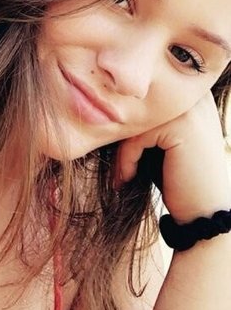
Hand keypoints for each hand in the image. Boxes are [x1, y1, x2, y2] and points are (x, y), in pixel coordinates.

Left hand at [115, 92, 230, 222]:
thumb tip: (103, 105)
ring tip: (121, 173)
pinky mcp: (181, 125)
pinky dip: (126, 159)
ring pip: (135, 122)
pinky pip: (137, 137)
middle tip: (115, 164)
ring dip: (122, 151)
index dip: (127, 125)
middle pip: (137, 108)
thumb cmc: (179, 179)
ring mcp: (189, 108)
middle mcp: (193, 95)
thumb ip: (144, 121)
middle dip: (122, 136)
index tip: (116, 150)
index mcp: (189, 95)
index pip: (142, 100)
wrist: (206, 214)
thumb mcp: (160, 143)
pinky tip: (128, 177)